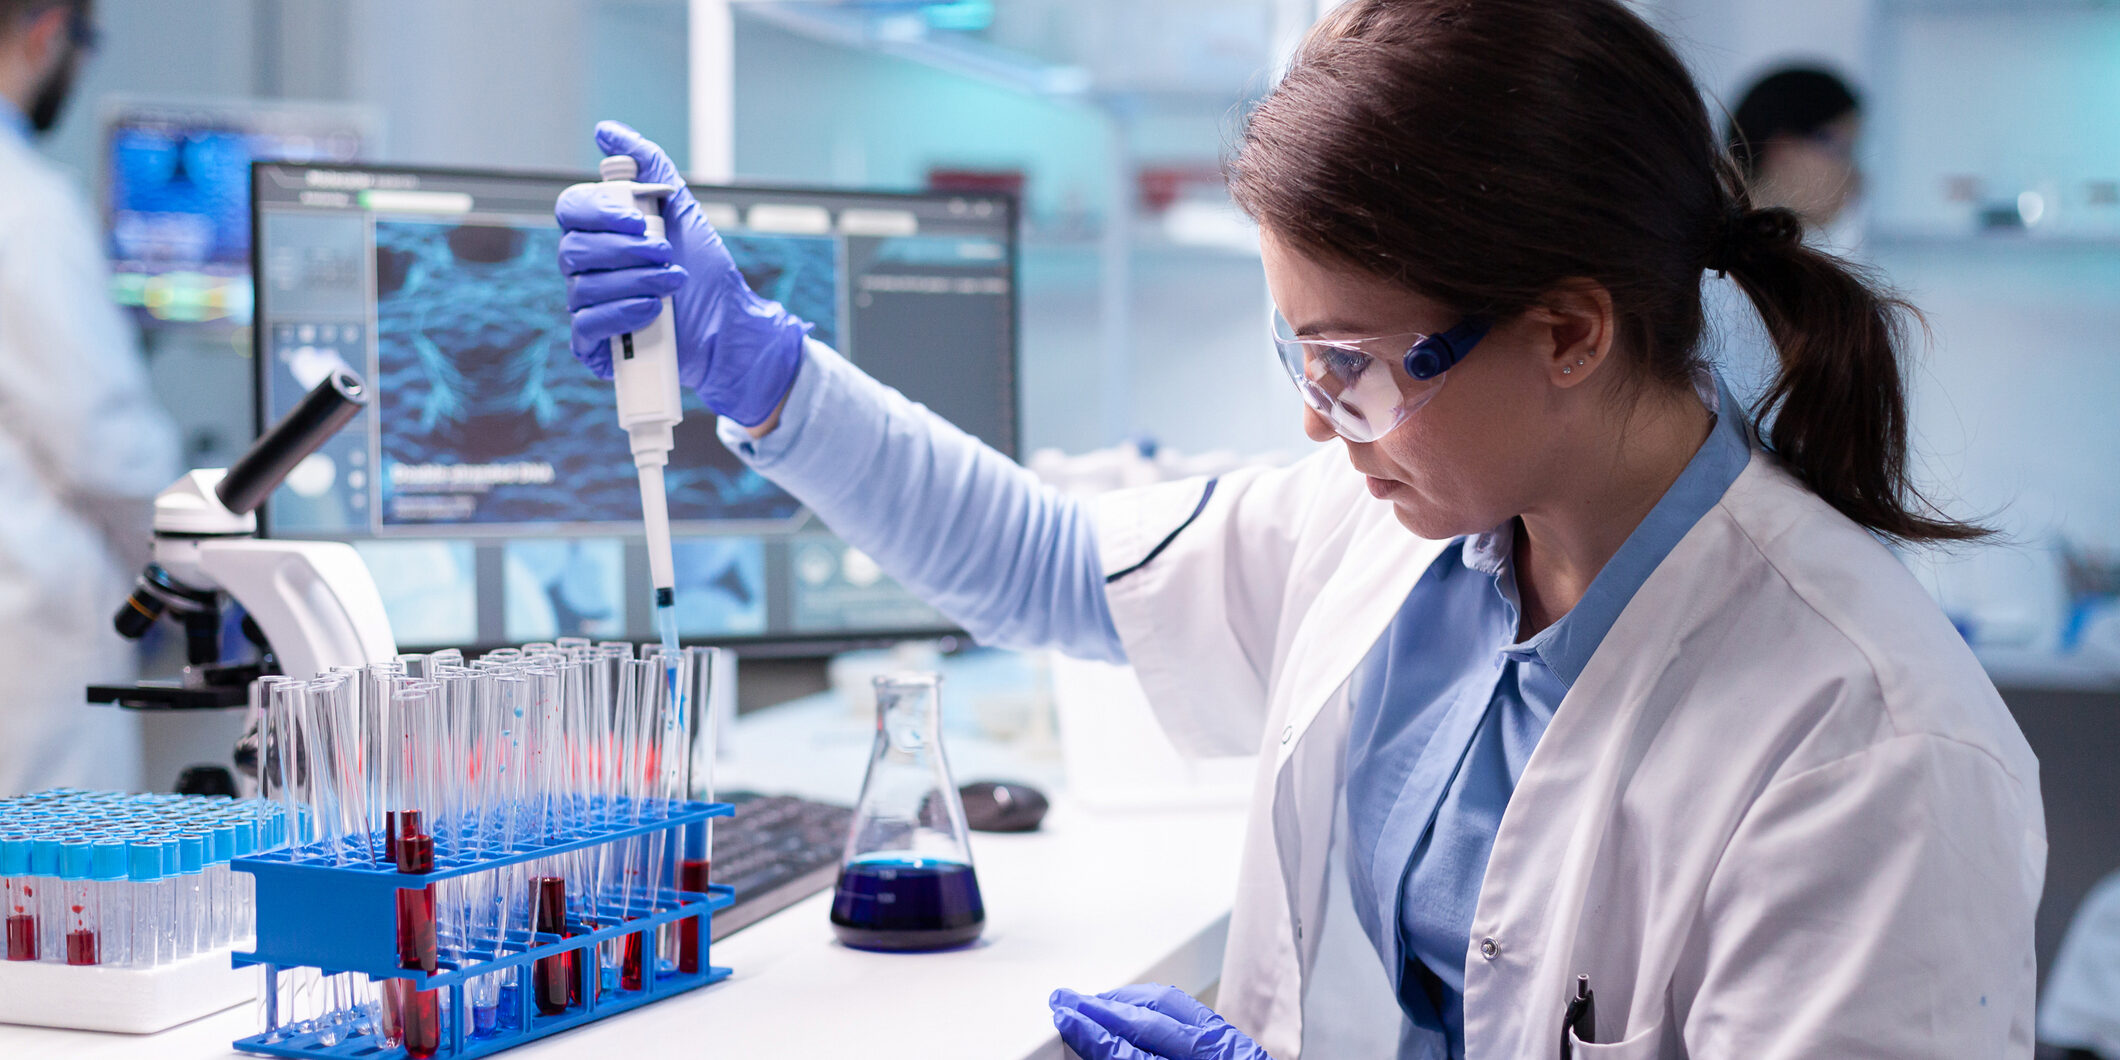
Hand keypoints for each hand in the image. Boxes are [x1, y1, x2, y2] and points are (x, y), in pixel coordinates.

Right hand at [554, 120, 809, 426]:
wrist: (729, 326)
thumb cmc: (705, 269)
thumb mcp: (682, 209)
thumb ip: (650, 166)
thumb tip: (608, 131)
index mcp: (600, 232)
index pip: (571, 209)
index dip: (600, 211)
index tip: (639, 219)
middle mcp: (587, 267)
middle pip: (573, 248)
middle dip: (625, 251)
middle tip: (666, 254)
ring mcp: (588, 306)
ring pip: (583, 287)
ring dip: (634, 282)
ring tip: (672, 284)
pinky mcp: (596, 344)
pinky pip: (586, 327)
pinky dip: (621, 315)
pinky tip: (651, 311)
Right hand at [1050, 984, 1274, 1059]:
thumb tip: (1096, 1053)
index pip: (1132, 1058)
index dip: (1095, 1037)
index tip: (1068, 1021)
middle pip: (1149, 1025)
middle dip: (1102, 1010)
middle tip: (1068, 1003)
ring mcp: (1229, 1050)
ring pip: (1171, 1007)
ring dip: (1127, 1001)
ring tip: (1094, 1002)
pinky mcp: (1236, 1044)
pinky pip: (1191, 1009)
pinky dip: (1157, 1003)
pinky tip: (1135, 1004)